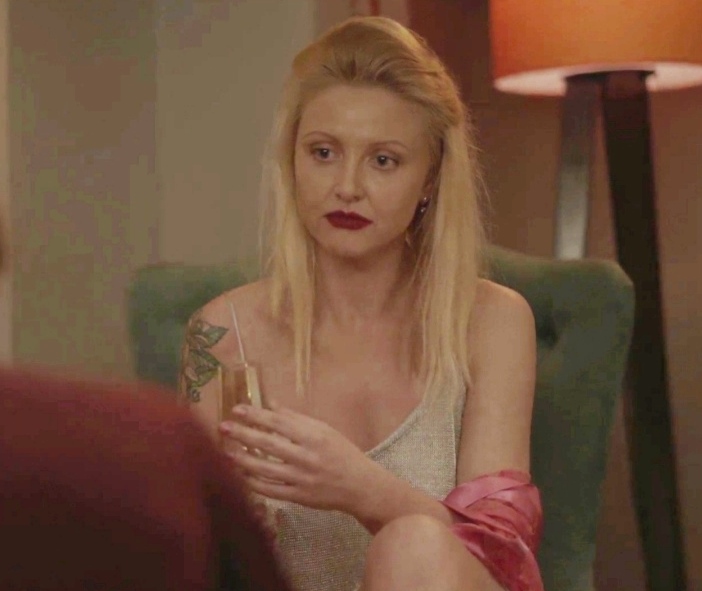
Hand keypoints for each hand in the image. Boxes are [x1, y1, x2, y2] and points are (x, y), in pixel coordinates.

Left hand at [219, 403, 378, 513]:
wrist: (360, 486)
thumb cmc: (342, 452)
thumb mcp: (324, 430)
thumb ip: (296, 418)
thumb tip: (270, 403)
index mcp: (313, 436)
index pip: (278, 422)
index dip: (256, 415)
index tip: (237, 409)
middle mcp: (306, 456)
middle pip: (268, 444)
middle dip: (243, 434)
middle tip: (223, 427)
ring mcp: (301, 478)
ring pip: (264, 469)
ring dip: (242, 459)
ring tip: (226, 451)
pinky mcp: (298, 497)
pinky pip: (270, 490)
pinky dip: (253, 483)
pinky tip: (240, 474)